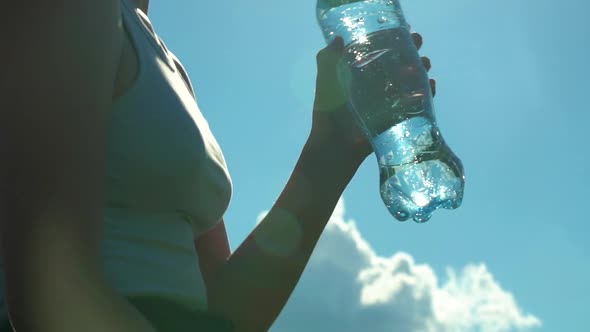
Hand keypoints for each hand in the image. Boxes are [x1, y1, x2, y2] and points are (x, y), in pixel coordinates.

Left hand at [309, 31, 435, 168]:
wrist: (335, 146)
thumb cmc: (329, 113)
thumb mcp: (325, 83)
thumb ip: (328, 61)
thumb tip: (339, 39)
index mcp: (359, 74)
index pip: (378, 50)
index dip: (391, 38)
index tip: (403, 27)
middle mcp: (375, 85)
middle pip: (397, 63)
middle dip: (410, 50)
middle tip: (418, 40)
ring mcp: (387, 101)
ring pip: (409, 81)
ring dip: (420, 69)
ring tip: (424, 63)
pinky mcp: (396, 117)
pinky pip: (414, 103)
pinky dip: (426, 94)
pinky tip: (430, 86)